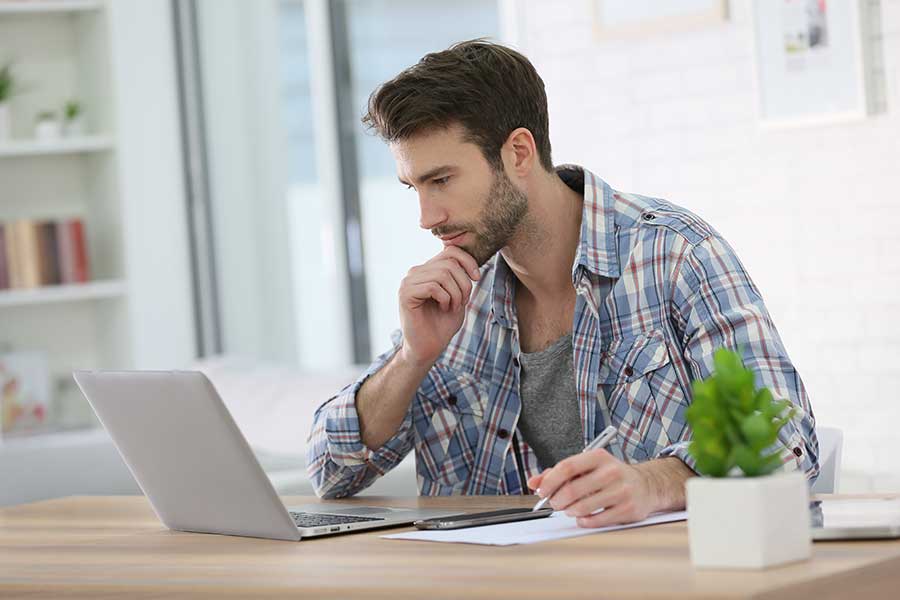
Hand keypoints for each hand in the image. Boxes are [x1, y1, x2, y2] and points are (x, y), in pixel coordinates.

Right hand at [397, 246, 480, 366]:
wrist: (428, 348)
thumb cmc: (442, 324)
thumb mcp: (458, 297)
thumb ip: (460, 277)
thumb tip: (470, 261)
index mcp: (427, 270)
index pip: (450, 251)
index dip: (468, 261)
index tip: (477, 278)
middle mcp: (415, 272)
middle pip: (449, 262)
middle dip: (464, 283)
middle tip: (463, 302)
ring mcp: (408, 282)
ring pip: (443, 274)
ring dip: (456, 293)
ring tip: (453, 307)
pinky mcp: (405, 294)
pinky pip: (433, 286)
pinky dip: (445, 299)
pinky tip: (443, 309)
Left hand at [527, 449, 655, 527]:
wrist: (647, 485)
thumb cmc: (612, 476)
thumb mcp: (588, 467)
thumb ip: (559, 473)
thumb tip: (535, 483)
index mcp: (599, 457)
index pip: (567, 467)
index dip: (550, 481)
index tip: (542, 491)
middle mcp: (612, 471)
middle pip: (573, 489)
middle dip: (558, 500)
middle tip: (555, 503)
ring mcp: (621, 490)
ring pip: (583, 507)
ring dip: (570, 511)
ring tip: (570, 509)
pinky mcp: (628, 509)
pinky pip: (596, 520)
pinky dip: (584, 521)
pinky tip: (583, 517)